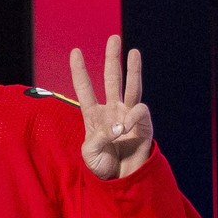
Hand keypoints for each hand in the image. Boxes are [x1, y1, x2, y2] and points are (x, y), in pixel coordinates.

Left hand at [70, 35, 153, 179]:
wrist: (120, 179)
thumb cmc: (102, 166)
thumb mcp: (89, 154)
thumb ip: (98, 139)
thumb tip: (116, 127)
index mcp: (93, 115)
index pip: (85, 89)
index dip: (79, 71)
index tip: (75, 52)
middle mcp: (111, 110)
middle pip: (111, 79)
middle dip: (112, 59)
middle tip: (113, 38)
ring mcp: (128, 115)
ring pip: (131, 86)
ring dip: (133, 69)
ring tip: (134, 51)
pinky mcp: (143, 124)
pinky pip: (139, 111)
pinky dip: (133, 117)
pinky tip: (126, 128)